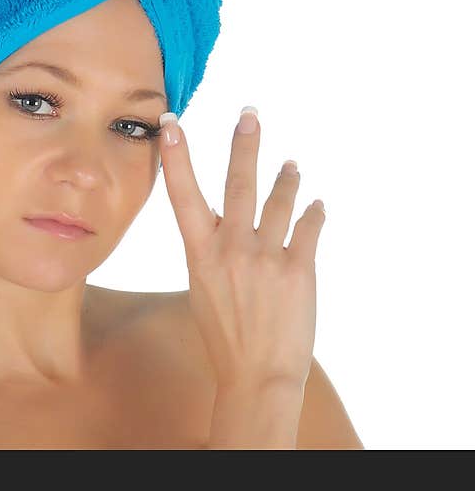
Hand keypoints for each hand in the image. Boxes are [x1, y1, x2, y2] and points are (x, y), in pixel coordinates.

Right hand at [158, 106, 323, 390]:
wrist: (256, 375)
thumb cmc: (224, 334)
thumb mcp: (202, 286)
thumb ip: (210, 248)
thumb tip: (218, 215)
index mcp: (201, 253)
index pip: (183, 194)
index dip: (178, 156)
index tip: (173, 122)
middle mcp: (232, 248)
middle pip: (239, 184)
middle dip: (244, 146)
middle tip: (249, 115)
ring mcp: (267, 257)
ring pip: (280, 201)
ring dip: (287, 179)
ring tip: (292, 166)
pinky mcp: (299, 270)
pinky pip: (308, 228)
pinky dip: (313, 213)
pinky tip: (316, 205)